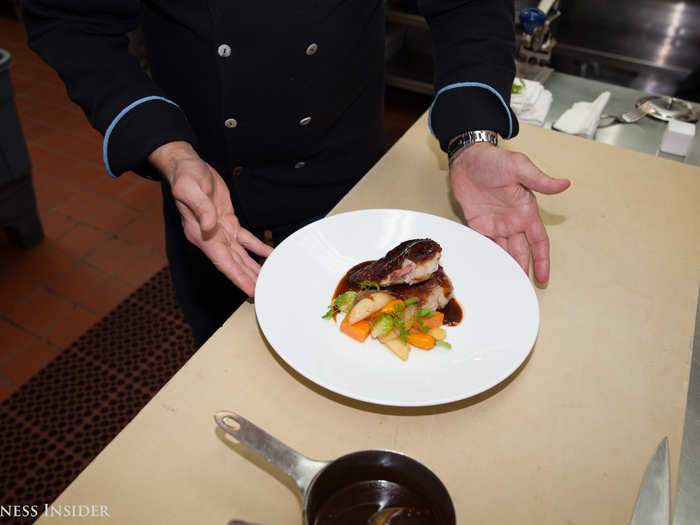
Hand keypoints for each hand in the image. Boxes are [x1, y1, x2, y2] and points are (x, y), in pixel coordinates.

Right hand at [149, 141, 272, 295]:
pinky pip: (246, 239)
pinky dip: (258, 248)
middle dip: (248, 278)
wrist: (187, 166)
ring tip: (268, 280)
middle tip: (265, 292)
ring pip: (240, 255)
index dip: (236, 276)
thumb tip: (208, 226)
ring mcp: (220, 231)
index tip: (249, 289)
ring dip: (253, 268)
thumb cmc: (185, 176)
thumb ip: (200, 207)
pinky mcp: (228, 222)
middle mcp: (210, 236)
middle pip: (232, 263)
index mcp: (199, 233)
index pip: (221, 260)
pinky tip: (269, 254)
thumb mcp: (189, 188)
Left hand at [449, 142, 569, 282]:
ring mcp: (496, 223)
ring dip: (507, 266)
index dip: (542, 259)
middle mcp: (513, 220)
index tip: (543, 278)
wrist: (466, 158)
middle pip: (521, 251)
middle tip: (522, 290)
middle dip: (524, 270)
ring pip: (504, 251)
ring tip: (507, 284)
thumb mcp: (518, 168)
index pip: (538, 241)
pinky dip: (489, 256)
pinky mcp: (479, 223)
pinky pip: (486, 244)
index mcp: (526, 210)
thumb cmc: (494, 160)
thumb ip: (539, 180)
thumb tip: (565, 184)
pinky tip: (490, 269)